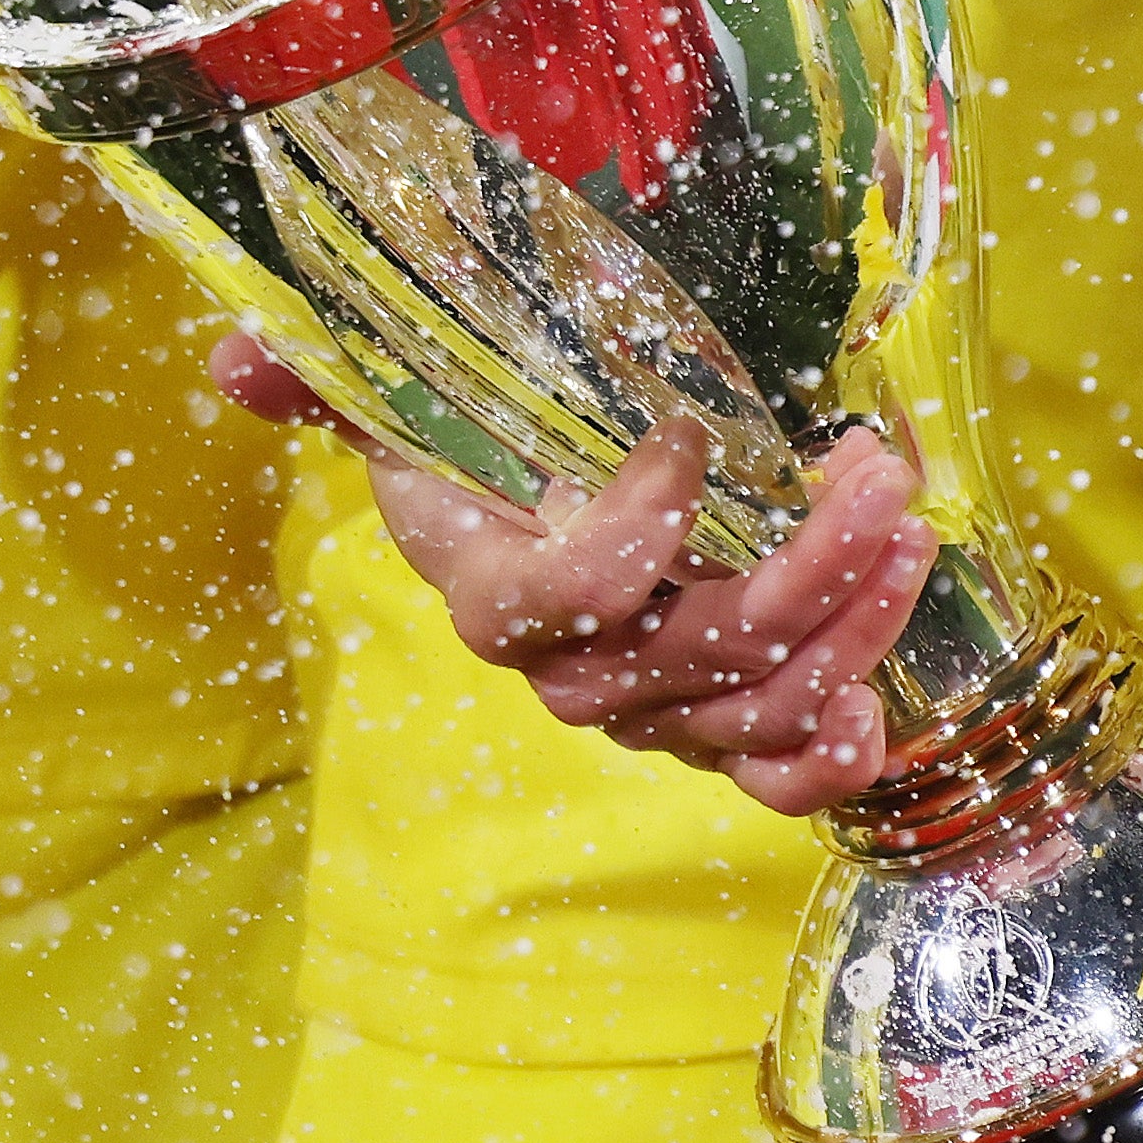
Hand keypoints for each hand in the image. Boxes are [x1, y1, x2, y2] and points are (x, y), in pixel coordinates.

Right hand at [218, 337, 944, 810]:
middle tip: (876, 475)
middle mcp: (572, 671)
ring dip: (847, 628)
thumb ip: (328, 373)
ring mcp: (654, 710)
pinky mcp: (722, 729)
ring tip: (908, 527)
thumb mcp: (415, 383)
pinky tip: (873, 705)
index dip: (627, 543)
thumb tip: (234, 365)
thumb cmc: (493, 432)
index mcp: (493, 589)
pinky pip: (772, 776)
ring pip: (751, 709)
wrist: (557, 498)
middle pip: (686, 658)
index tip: (689, 441)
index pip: (554, 601)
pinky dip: (827, 758)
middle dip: (798, 571)